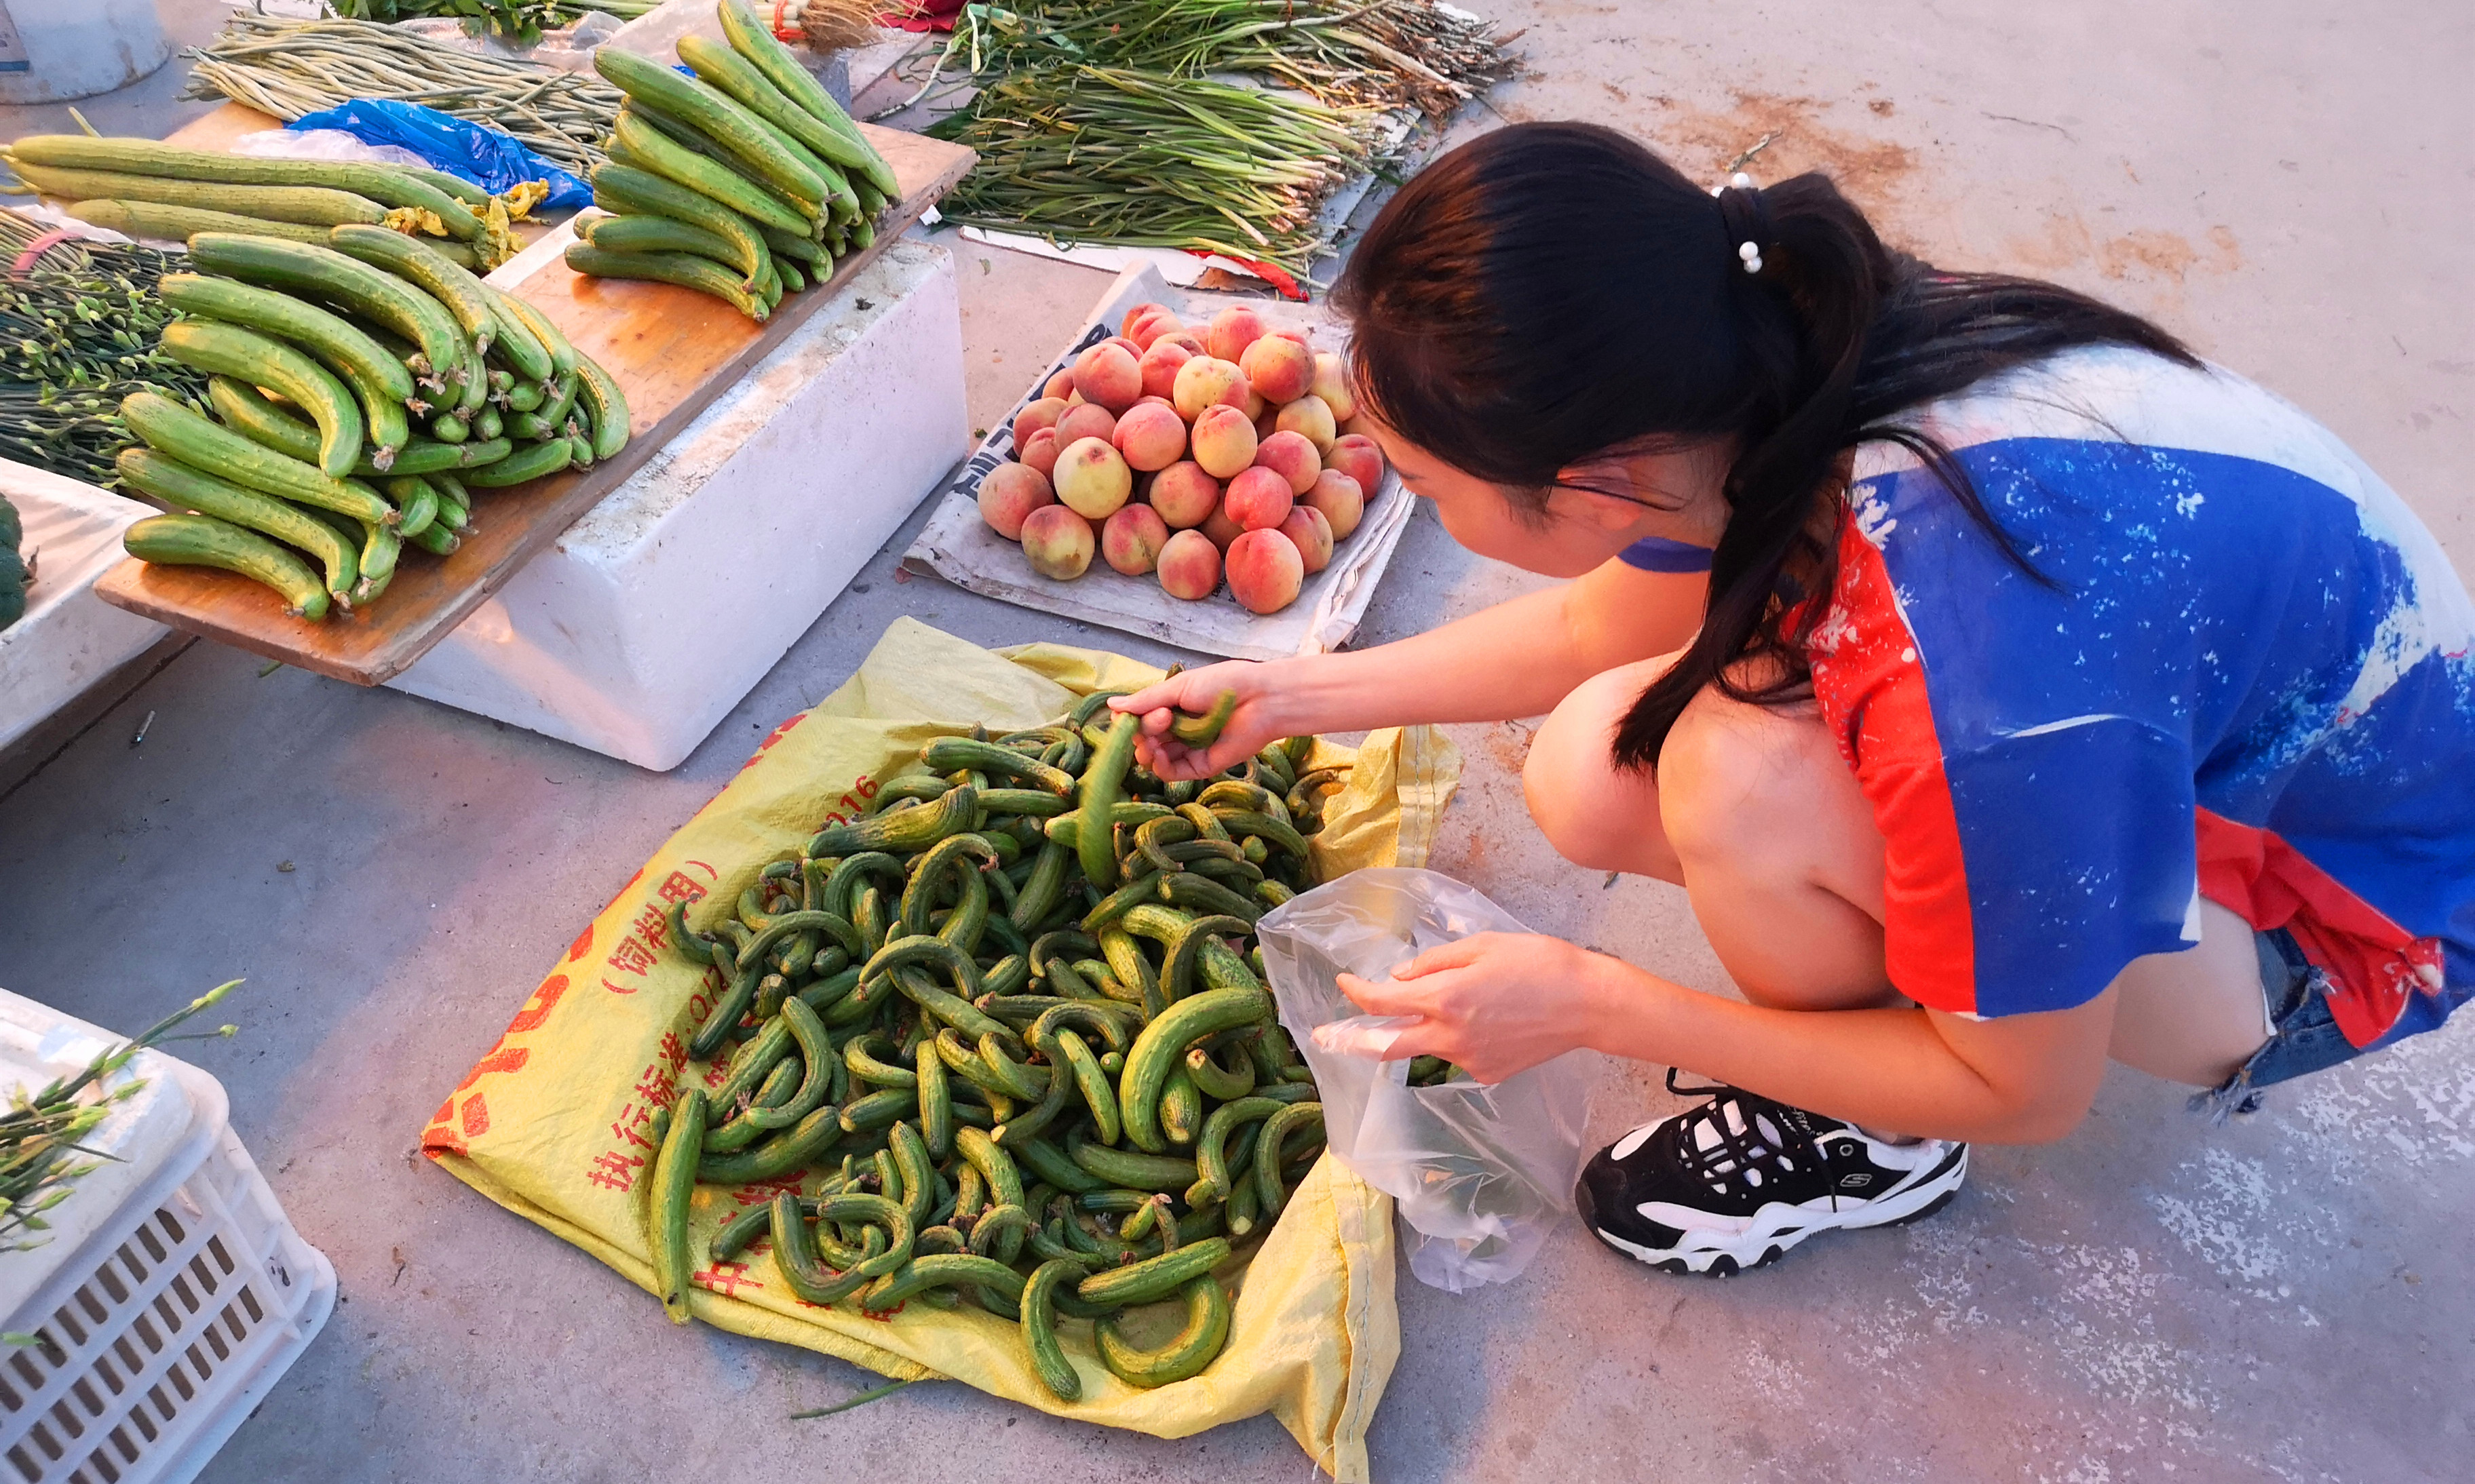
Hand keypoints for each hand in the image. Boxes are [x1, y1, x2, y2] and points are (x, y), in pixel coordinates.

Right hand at [1110, 659, 1292, 780]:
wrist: (1261, 699)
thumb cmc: (1224, 683)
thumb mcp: (1179, 687)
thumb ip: (1145, 700)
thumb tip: (1110, 707)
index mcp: (1172, 708)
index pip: (1139, 721)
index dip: (1131, 721)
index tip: (1129, 715)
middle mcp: (1178, 730)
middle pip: (1144, 740)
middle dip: (1145, 730)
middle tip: (1164, 716)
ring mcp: (1188, 749)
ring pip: (1153, 759)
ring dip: (1147, 750)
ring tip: (1158, 738)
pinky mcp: (1200, 766)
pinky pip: (1171, 773)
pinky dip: (1159, 767)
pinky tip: (1157, 756)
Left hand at [1336, 933, 1617, 1084]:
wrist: (1588, 1004)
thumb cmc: (1539, 963)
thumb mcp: (1483, 946)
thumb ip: (1434, 963)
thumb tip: (1400, 977)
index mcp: (1446, 999)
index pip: (1384, 1002)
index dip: (1357, 993)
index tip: (1344, 983)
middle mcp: (1451, 1037)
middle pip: (1387, 1046)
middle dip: (1352, 1041)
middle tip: (1326, 1037)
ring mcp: (1469, 1061)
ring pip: (1429, 1046)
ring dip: (1425, 1029)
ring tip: (1471, 1001)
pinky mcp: (1489, 1074)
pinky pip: (1459, 1055)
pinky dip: (1461, 1037)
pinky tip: (1494, 1019)